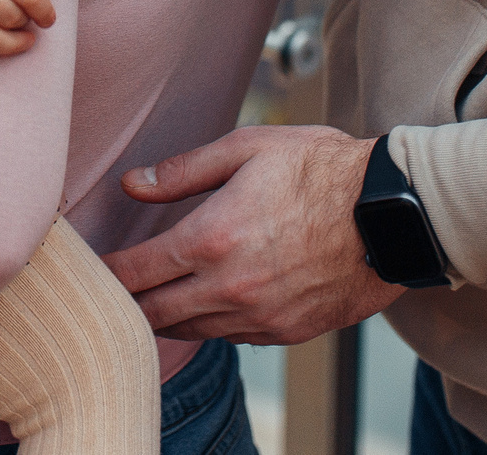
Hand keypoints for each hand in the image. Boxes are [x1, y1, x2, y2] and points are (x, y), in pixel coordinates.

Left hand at [102, 126, 401, 343]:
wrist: (392, 214)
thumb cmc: (322, 171)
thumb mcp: (247, 149)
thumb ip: (183, 172)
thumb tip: (132, 184)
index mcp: (212, 239)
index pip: (136, 271)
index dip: (108, 271)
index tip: (94, 267)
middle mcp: (229, 288)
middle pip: (153, 313)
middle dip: (127, 302)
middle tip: (112, 289)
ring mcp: (259, 317)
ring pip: (189, 331)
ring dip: (165, 317)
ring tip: (152, 297)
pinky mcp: (286, 332)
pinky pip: (229, 337)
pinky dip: (208, 324)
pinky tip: (205, 303)